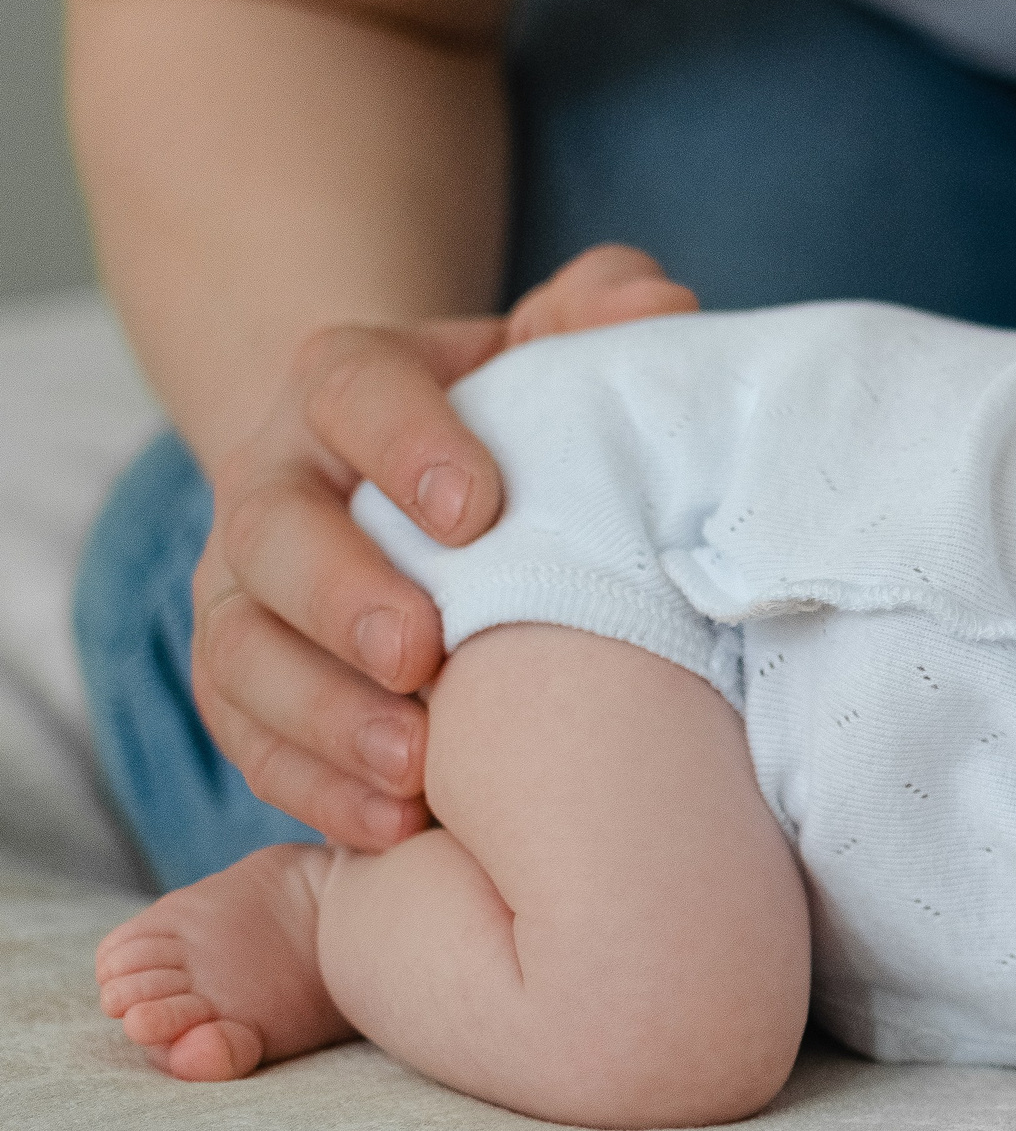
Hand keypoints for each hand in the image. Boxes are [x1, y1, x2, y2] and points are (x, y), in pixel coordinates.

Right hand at [191, 246, 697, 849]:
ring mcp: (243, 588)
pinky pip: (248, 739)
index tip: (477, 507)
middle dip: (341, 597)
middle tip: (424, 653)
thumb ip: (599, 312)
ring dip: (322, 714)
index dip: (405, 443)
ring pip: (242, 650)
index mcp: (346, 384)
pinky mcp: (241, 678)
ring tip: (414, 765)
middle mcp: (272, 482)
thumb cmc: (506, 421)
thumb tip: (657, 305)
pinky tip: (394, 824)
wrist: (412, 486)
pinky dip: (312, 786)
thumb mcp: (550, 351)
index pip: (354, 392)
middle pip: (273, 533)